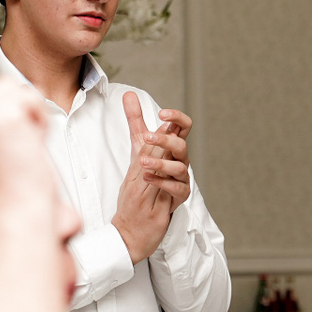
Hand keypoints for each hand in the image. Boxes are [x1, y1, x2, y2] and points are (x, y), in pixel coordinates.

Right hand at [0, 76, 56, 217]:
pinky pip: (28, 96)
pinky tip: (34, 142)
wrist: (13, 221)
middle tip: (19, 142)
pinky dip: (39, 117)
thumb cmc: (1, 205)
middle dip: (9, 106)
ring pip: (8, 88)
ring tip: (26, 144)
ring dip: (26, 112)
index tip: (6, 134)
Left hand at [112, 94, 189, 262]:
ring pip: (180, 166)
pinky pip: (177, 188)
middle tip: (147, 137)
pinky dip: (163, 182)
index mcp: (172, 147)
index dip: (177, 117)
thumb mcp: (137, 146)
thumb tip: (129, 93)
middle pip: (182, 144)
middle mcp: (179, 161)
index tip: (162, 114)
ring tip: (144, 162)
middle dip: (165, 139)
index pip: (182, 126)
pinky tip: (149, 178)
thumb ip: (136, 120)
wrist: (137, 217)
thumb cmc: (142, 179)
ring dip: (161, 162)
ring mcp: (181, 179)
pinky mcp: (179, 197)